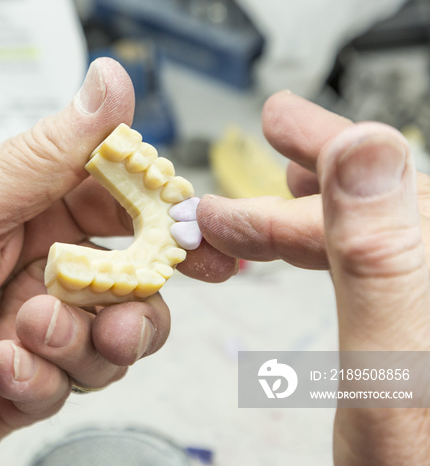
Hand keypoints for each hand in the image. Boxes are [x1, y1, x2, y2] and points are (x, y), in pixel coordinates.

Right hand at [198, 91, 429, 464]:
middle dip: (317, 170)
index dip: (330, 146)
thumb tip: (366, 146)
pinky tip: (308, 247)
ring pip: (377, 237)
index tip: (279, 120)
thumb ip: (380, 257)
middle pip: (386, 204)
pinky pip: (376, 275)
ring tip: (281, 180)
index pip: (395, 186)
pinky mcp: (421, 338)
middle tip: (276, 133)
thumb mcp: (390, 370)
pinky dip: (329, 253)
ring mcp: (429, 313)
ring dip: (316, 209)